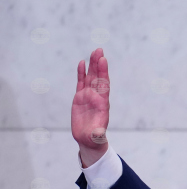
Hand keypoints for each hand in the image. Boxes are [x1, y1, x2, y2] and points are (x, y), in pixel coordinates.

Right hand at [72, 48, 110, 166]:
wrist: (89, 139)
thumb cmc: (94, 138)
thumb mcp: (96, 136)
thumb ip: (98, 133)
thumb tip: (99, 133)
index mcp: (102, 103)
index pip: (103, 85)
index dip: (103, 72)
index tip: (103, 60)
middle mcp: (97, 97)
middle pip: (98, 77)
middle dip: (99, 64)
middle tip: (99, 49)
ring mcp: (88, 96)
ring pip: (91, 77)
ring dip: (92, 65)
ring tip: (94, 51)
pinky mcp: (80, 97)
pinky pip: (81, 82)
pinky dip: (81, 73)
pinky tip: (82, 63)